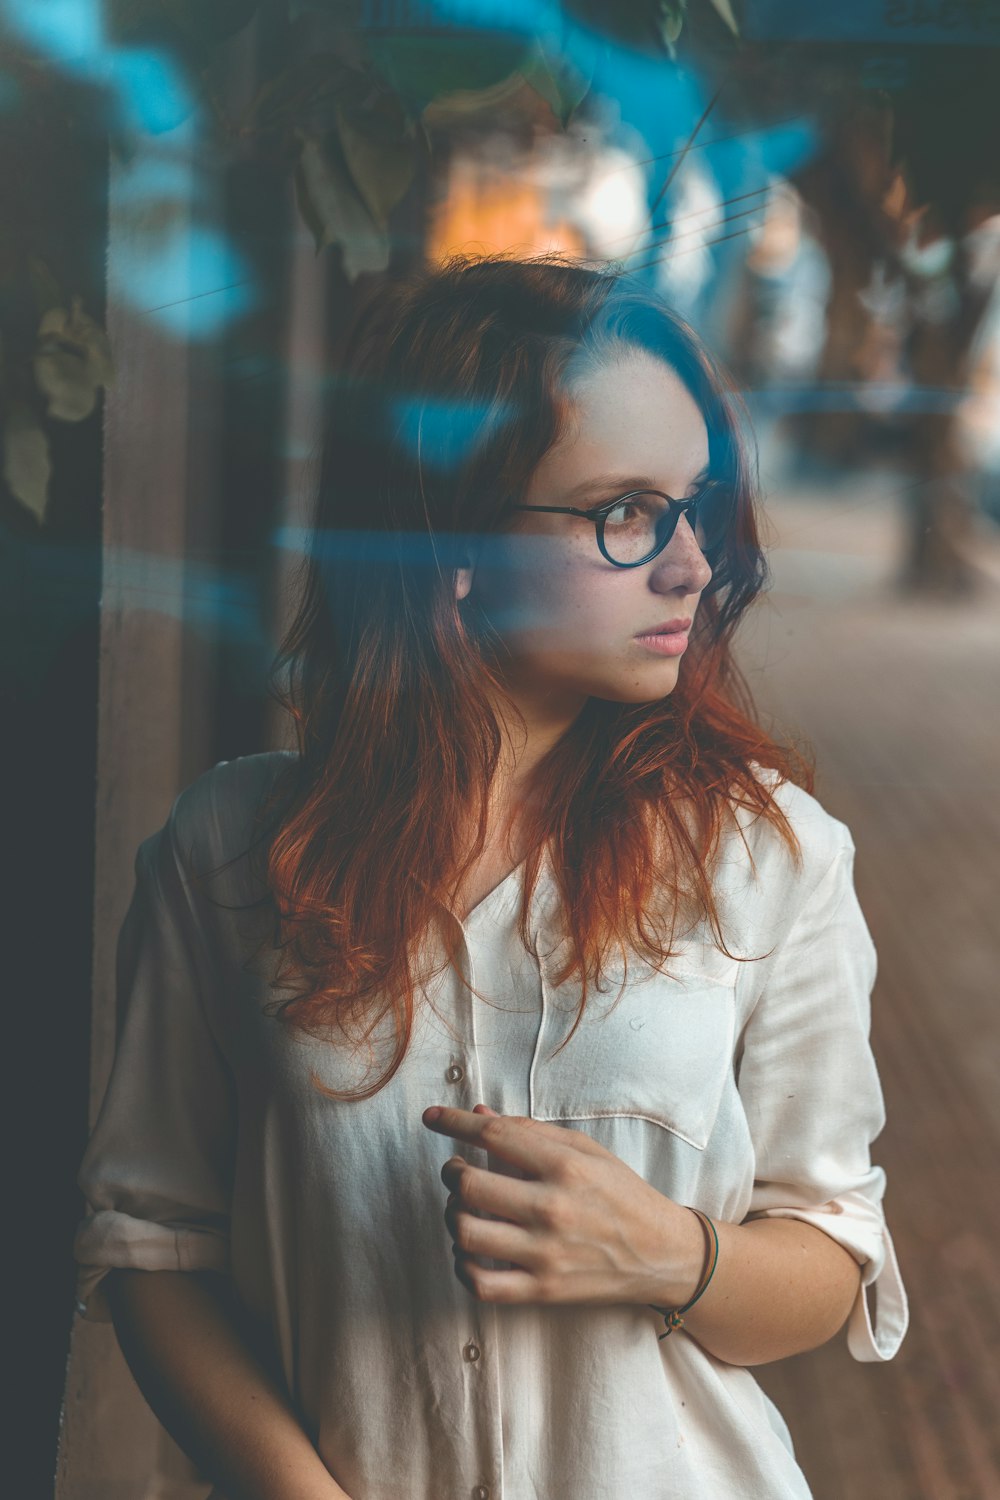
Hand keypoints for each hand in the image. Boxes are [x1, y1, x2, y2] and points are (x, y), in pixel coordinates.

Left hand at [422, 1103, 703, 1308]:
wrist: (662, 1253)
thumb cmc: (622, 1193)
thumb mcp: (585, 1151)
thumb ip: (529, 1132)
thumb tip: (478, 1113)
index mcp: (565, 1167)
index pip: (492, 1137)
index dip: (453, 1124)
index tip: (431, 1118)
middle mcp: (553, 1208)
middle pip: (469, 1186)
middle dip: (452, 1173)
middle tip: (458, 1171)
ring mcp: (546, 1253)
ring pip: (467, 1233)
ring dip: (454, 1216)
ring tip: (464, 1208)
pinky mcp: (543, 1290)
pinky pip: (481, 1283)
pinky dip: (464, 1265)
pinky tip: (471, 1250)